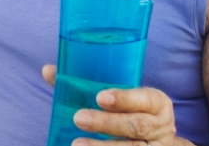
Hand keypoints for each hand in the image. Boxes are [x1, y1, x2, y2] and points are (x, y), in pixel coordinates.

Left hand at [42, 65, 180, 145]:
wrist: (156, 142)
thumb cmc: (130, 111)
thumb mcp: (121, 97)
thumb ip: (87, 85)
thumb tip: (48, 70)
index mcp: (156, 103)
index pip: (145, 99)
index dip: (124, 98)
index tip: (100, 97)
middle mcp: (160, 127)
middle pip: (136, 126)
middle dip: (107, 123)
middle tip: (79, 119)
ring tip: (77, 145)